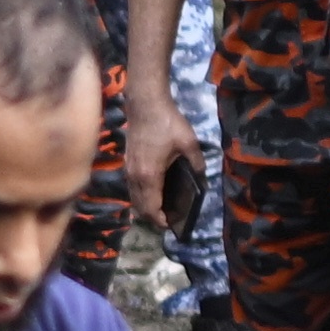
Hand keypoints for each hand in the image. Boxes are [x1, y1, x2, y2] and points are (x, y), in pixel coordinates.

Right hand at [123, 92, 197, 225]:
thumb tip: (202, 176)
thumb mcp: (188, 143)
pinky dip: (141, 197)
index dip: (160, 220)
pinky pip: (132, 189)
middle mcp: (135, 177)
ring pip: (134, 199)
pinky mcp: (127, 164)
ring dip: (145, 208)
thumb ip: (197, 163)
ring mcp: (128, 171)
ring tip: (161, 210)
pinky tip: (153, 193)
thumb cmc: (167, 123)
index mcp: (150, 176)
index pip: (151, 207)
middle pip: (140, 207)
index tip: (171, 225)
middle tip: (168, 221)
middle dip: (152, 218)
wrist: (145, 105)